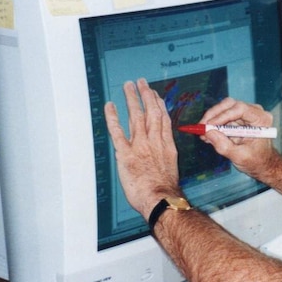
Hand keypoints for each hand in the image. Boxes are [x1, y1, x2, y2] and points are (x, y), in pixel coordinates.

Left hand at [104, 78, 181, 219]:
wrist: (161, 198)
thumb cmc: (166, 190)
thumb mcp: (171, 168)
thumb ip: (164, 156)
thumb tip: (159, 154)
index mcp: (167, 145)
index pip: (163, 119)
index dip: (159, 105)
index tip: (156, 96)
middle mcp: (154, 141)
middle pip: (150, 112)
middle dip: (146, 95)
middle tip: (141, 83)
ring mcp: (139, 145)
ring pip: (136, 116)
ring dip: (132, 99)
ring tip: (128, 86)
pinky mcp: (125, 153)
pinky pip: (117, 131)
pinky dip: (113, 117)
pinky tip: (110, 106)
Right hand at [198, 97, 281, 179]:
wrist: (262, 164)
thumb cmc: (257, 161)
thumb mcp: (240, 157)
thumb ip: (223, 145)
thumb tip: (208, 132)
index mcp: (261, 119)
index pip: (240, 109)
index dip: (223, 115)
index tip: (209, 125)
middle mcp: (254, 113)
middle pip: (230, 105)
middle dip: (213, 115)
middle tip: (201, 127)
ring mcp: (245, 115)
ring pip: (224, 109)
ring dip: (211, 120)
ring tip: (202, 133)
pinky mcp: (238, 119)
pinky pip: (222, 117)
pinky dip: (213, 125)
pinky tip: (206, 135)